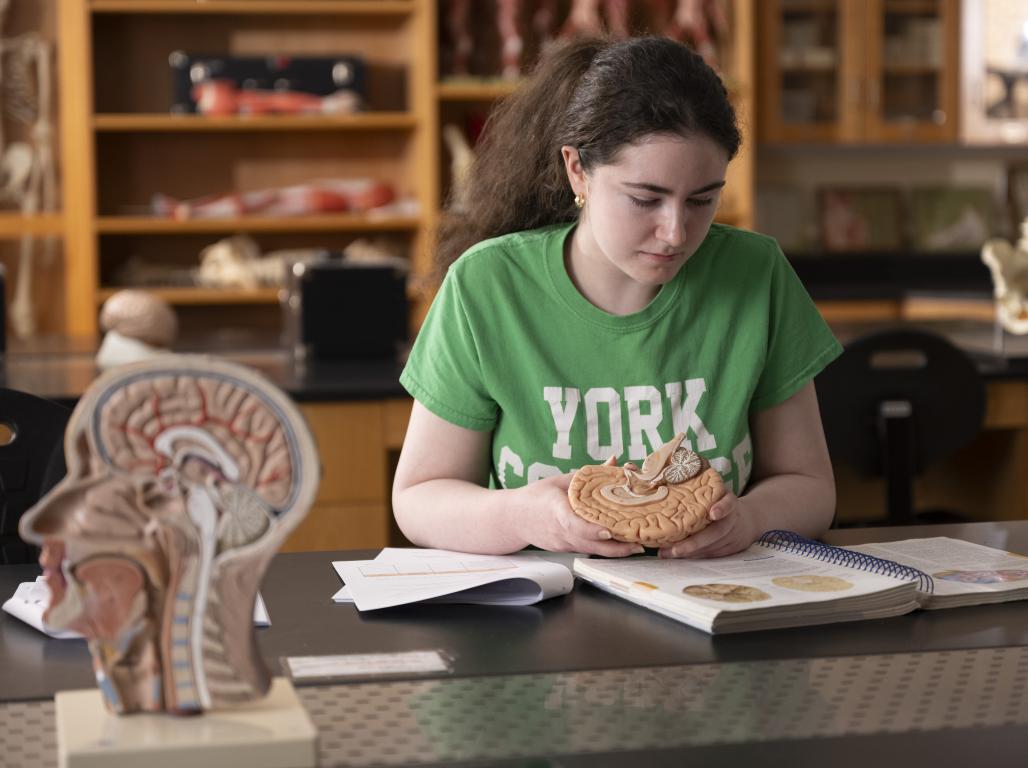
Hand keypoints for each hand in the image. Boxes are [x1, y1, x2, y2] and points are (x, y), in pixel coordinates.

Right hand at [510, 471, 643, 556]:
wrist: (513, 519)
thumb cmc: (535, 497)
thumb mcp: (559, 481)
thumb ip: (588, 474)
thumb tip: (614, 462)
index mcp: (555, 511)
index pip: (573, 524)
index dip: (592, 530)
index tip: (608, 531)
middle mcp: (560, 532)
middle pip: (589, 544)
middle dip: (616, 547)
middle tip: (638, 544)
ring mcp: (563, 544)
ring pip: (591, 551)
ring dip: (615, 551)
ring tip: (637, 546)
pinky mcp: (566, 549)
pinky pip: (587, 550)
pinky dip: (604, 549)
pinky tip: (621, 546)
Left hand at [657, 491, 759, 558]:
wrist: (750, 519)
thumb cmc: (722, 502)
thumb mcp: (717, 491)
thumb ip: (700, 490)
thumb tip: (663, 487)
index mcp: (730, 501)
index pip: (728, 503)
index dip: (722, 508)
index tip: (712, 513)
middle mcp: (734, 519)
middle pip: (717, 533)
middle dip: (695, 543)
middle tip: (674, 549)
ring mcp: (734, 536)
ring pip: (712, 548)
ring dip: (690, 553)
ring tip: (667, 553)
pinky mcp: (732, 550)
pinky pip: (712, 555)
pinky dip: (695, 556)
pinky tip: (678, 556)